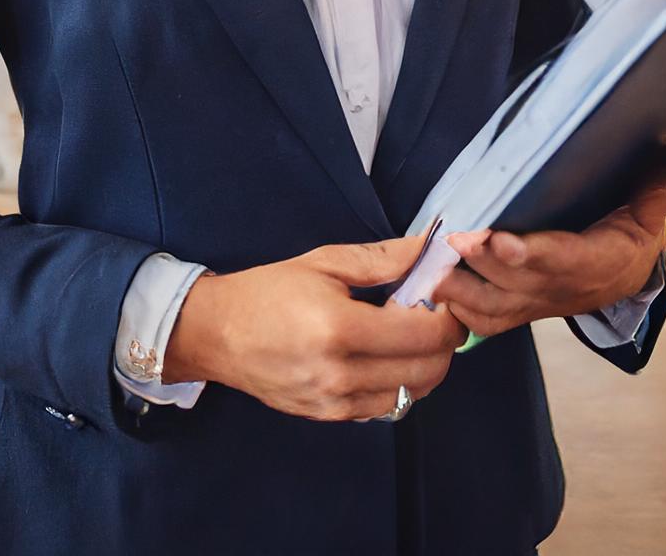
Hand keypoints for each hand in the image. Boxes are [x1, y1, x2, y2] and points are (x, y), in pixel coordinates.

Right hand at [163, 236, 462, 421]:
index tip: (446, 296)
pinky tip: (385, 357)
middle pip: (427, 370)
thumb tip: (432, 247)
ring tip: (410, 335)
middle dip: (444, 342)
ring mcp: (336, 403)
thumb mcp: (324, 263)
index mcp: (340, 329)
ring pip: (412, 394)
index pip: (424, 334)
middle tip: (435, 314)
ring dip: (426, 365)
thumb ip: (384, 258)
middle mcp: (341, 374)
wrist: (217, 333)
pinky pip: (386, 407)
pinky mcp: (330, 417)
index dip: (448, 316)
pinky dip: (400, 383)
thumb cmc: (267, 291)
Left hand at [432, 161, 665, 338]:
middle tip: (452, 240)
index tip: (498, 241)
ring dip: (462, 291)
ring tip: (430, 269)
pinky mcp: (518, 309)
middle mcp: (564, 289)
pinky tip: (432, 290)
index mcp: (600, 262)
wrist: (625, 277)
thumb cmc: (630, 235)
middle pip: (519, 283)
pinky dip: (460, 311)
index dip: (530, 254)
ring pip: (496, 307)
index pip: (563, 259)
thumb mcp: (650, 212)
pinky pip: (487, 321)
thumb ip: (658, 190)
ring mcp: (538, 304)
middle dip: (483, 264)